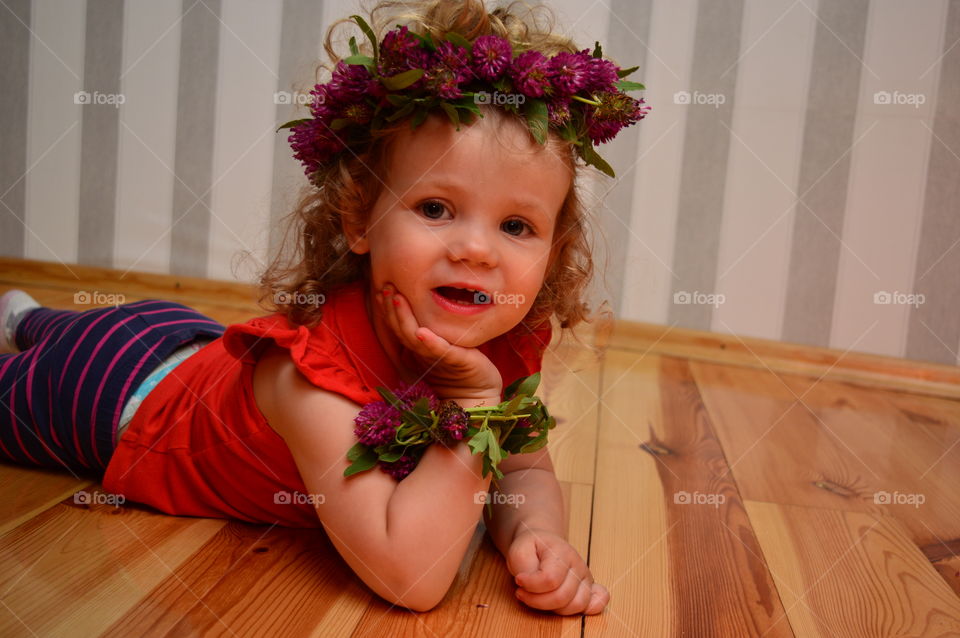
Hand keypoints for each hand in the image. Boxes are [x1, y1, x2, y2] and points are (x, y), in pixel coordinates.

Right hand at [378, 283, 501, 401]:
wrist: (478, 395)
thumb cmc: (462, 369)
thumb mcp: (443, 347)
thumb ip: (431, 333)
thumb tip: (423, 308)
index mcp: (419, 349)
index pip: (399, 327)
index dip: (388, 310)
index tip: (382, 290)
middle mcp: (424, 354)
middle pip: (401, 330)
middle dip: (392, 309)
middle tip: (386, 287)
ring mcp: (437, 359)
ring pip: (414, 338)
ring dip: (404, 318)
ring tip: (397, 298)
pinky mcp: (456, 362)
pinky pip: (441, 351)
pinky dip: (430, 342)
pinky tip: (421, 332)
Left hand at [506, 527, 609, 614]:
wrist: (542, 544)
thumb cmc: (531, 549)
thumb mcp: (519, 550)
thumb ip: (524, 567)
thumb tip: (531, 585)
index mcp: (562, 552)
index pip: (550, 579)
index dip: (531, 585)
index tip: (518, 580)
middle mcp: (578, 565)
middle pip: (562, 596)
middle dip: (537, 600)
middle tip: (522, 592)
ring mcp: (585, 577)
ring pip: (576, 605)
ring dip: (552, 608)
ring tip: (537, 598)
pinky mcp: (588, 588)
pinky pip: (597, 602)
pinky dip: (588, 610)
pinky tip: (569, 607)